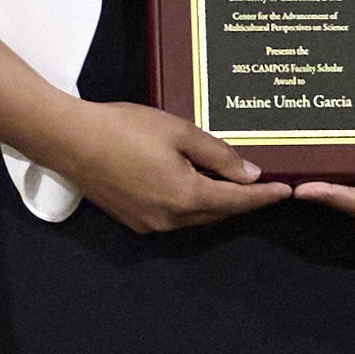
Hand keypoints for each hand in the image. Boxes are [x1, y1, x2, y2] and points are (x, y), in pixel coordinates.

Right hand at [44, 101, 287, 233]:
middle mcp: (169, 219)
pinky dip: (189, 203)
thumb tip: (249, 175)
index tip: (284, 191)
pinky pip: (173, 216)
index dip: (263, 197)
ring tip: (230, 182)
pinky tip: (192, 183)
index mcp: (186, 198)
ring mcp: (149, 224)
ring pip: (195, 217)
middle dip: (240, 199)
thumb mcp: (180, 133)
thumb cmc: (124, 129)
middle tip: (260, 183)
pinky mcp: (133, 220)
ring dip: (213, 202)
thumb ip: (219, 155)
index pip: (237, 202)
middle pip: (217, 213)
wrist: (70, 140)